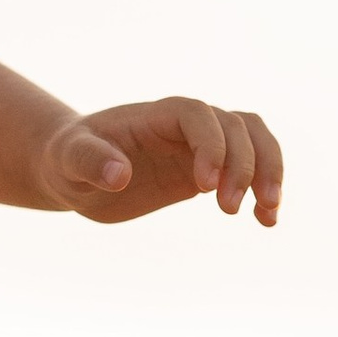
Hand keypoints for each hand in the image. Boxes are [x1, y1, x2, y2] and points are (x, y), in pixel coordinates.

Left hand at [37, 96, 284, 228]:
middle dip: (243, 165)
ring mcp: (201, 144)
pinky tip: (266, 221)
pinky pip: (250, 168)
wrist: (75, 171)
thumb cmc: (68, 159)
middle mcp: (186, 124)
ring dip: (269, 172)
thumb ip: (89, 161)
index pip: (198, 115)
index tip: (204, 187)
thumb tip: (119, 175)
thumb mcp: (68, 160)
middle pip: (236, 125)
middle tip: (229, 211)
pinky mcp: (208, 169)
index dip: (209, 145)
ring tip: (268, 214)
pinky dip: (264, 189)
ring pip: (255, 140)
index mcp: (156, 114)